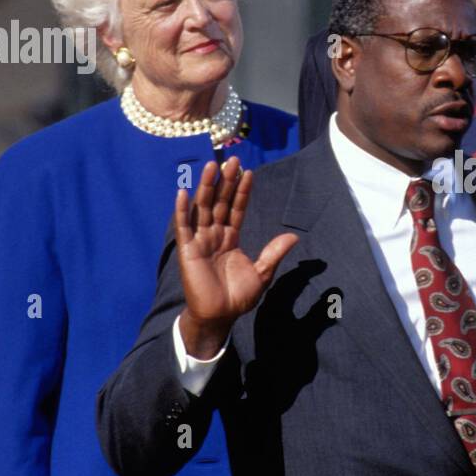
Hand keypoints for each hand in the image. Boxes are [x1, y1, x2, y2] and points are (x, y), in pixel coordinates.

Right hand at [175, 157, 298, 356]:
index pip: (237, 208)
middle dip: (226, 181)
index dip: (242, 191)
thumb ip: (274, 253)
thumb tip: (293, 236)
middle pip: (220, 202)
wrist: (220, 316)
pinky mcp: (187, 250)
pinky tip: (183, 191)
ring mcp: (200, 241)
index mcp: (231, 238)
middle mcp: (215, 235)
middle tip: (232, 159)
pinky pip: (183, 227)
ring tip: (212, 166)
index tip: (248, 172)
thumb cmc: (238, 297)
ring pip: (203, 208)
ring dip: (206, 187)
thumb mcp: (262, 273)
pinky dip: (182, 210)